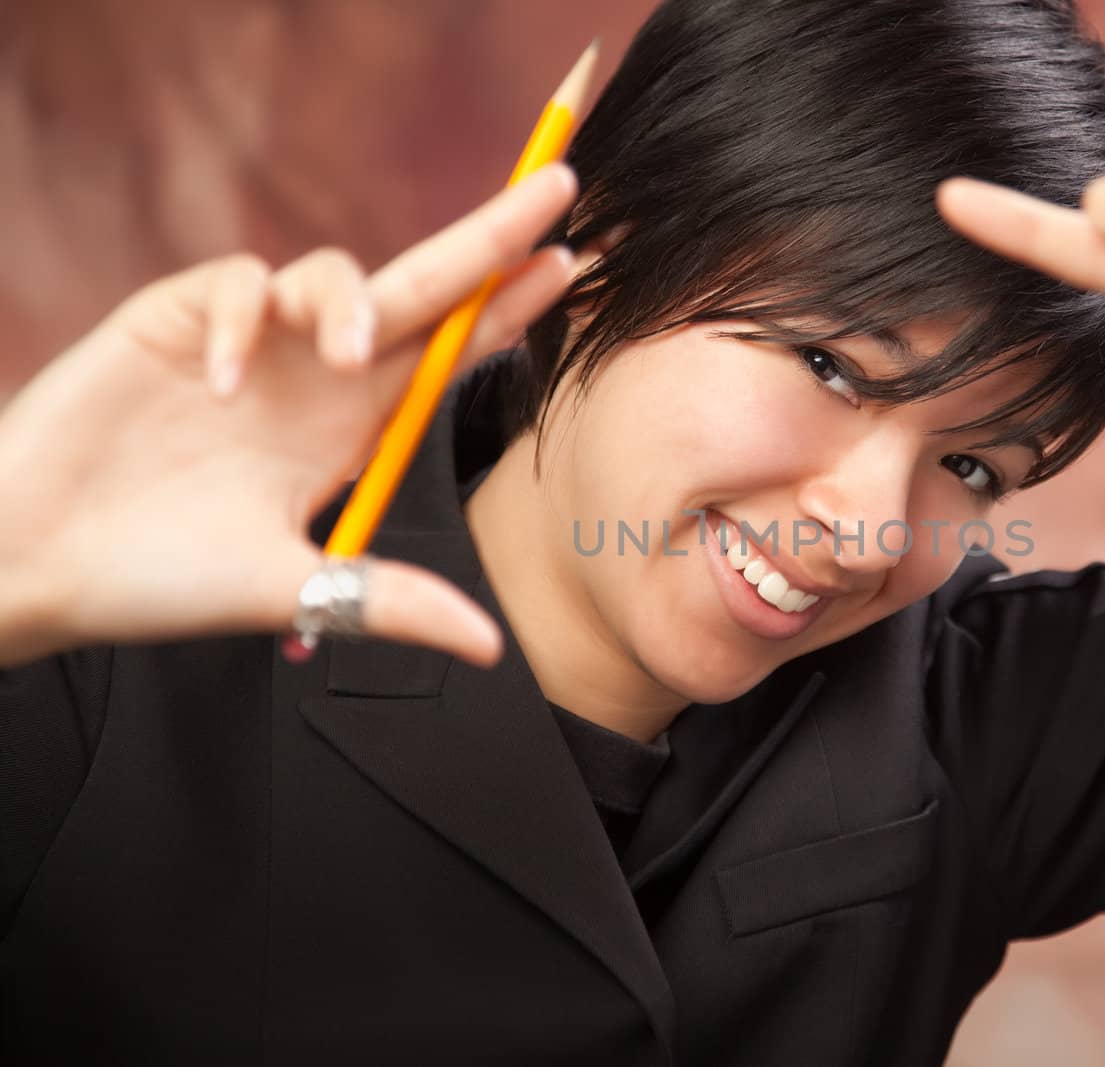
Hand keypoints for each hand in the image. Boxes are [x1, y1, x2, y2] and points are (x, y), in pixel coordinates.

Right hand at [0, 164, 578, 667]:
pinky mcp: (179, 318)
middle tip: (559, 188)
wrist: (38, 563)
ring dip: (350, 302)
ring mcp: (252, 342)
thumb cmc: (160, 578)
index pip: (450, 355)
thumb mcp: (299, 591)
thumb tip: (491, 648)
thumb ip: (393, 604)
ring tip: (347, 359)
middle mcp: (314, 373)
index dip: (508, 310)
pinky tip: (219, 382)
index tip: (570, 266)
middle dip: (488, 238)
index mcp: (352, 426)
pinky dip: (239, 322)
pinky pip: (233, 285)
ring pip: (331, 274)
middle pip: (420, 289)